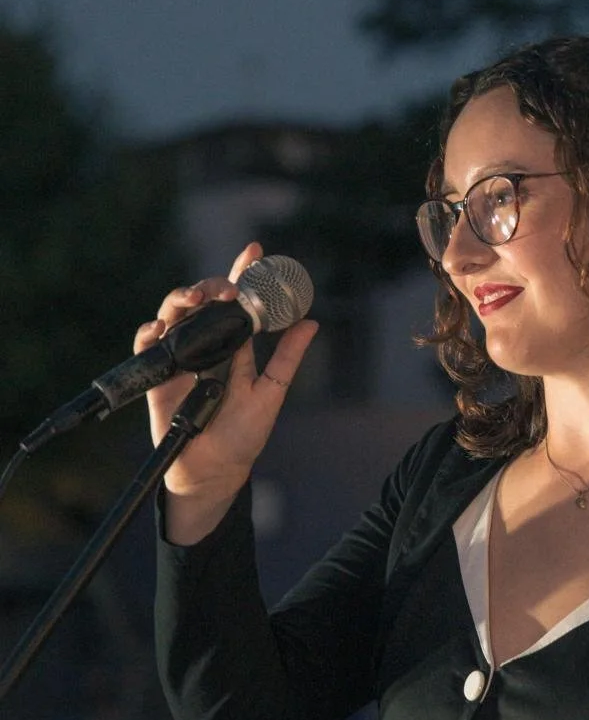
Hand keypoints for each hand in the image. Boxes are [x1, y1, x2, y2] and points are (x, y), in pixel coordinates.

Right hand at [136, 242, 316, 527]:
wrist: (214, 469)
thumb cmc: (243, 434)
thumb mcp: (271, 393)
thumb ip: (287, 358)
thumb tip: (311, 323)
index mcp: (234, 345)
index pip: (237, 303)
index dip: (243, 274)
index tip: (255, 250)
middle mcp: (205, 345)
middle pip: (203, 301)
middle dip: (212, 284)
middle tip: (227, 288)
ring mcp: (180, 357)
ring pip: (174, 314)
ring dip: (182, 298)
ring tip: (197, 297)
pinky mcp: (158, 376)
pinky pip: (147, 345)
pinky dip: (150, 331)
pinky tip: (161, 326)